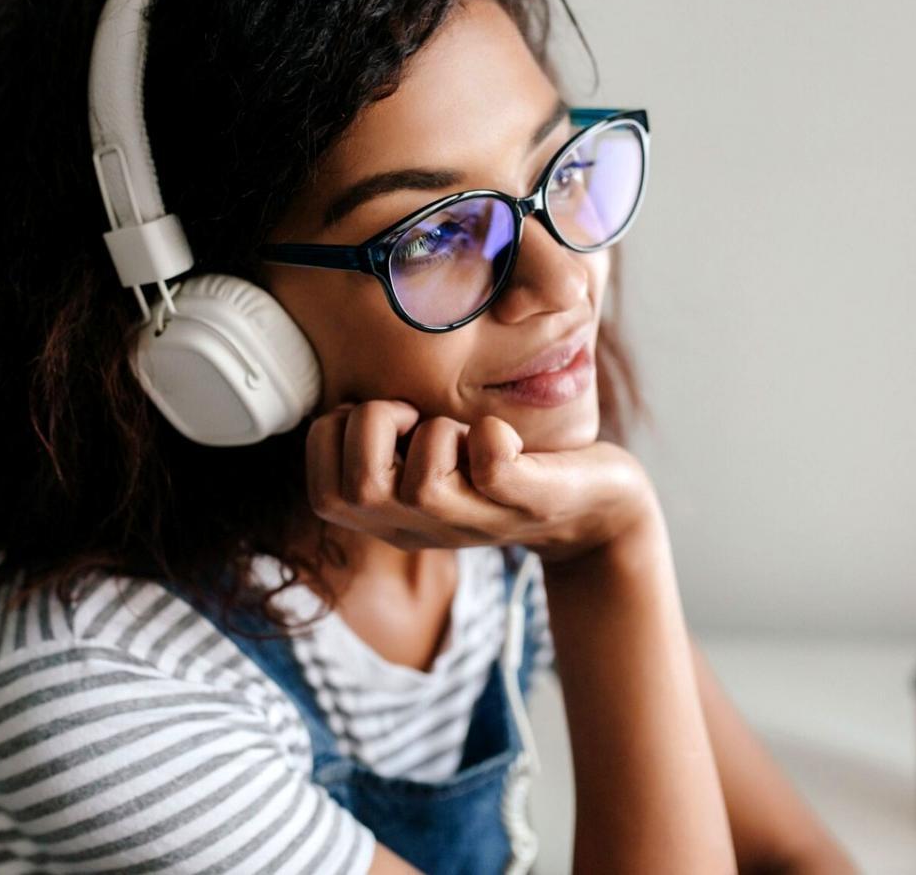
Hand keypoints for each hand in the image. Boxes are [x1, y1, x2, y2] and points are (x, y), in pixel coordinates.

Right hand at [304, 399, 659, 563]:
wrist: (592, 511)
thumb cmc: (499, 465)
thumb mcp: (426, 459)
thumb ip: (383, 439)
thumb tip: (344, 388)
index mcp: (390, 518)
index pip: (323, 490)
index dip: (338, 435)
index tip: (385, 417)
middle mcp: (423, 528)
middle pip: (354, 491)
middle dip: (374, 426)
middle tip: (417, 414)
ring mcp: (477, 521)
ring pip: (419, 485)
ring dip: (436, 432)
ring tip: (462, 428)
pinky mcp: (530, 502)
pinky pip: (494, 469)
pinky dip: (491, 437)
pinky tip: (500, 432)